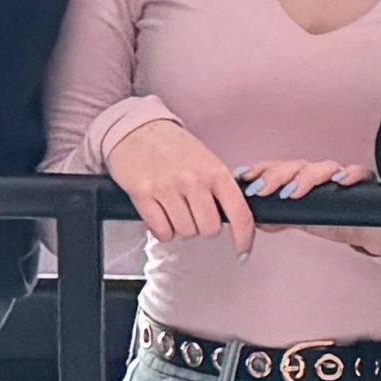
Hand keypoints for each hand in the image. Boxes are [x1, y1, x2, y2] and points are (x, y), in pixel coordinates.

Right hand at [105, 117, 257, 252]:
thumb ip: (220, 188)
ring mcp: (167, 187)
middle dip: (202, 227)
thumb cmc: (173, 147)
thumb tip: (234, 219)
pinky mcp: (142, 193)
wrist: (136, 128)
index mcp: (215, 171)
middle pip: (209, 229)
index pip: (240, 214)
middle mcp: (194, 180)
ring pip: (185, 232)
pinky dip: (162, 230)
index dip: (244, 238)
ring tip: (173, 207)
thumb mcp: (206, 160)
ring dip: (180, 227)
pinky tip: (160, 214)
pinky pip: (161, 231)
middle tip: (192, 212)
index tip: (243, 252)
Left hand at [234, 157, 380, 257]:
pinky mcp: (366, 184)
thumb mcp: (304, 221)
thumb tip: (255, 220)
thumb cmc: (337, 221)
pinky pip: (361, 173)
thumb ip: (281, 219)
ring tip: (291, 193)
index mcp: (304, 179)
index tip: (242, 177)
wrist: (372, 233)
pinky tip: (339, 181)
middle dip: (275, 176)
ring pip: (324, 167)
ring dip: (305, 178)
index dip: (261, 170)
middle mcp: (321, 174)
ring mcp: (343, 177)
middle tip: (259, 190)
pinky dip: (351, 174)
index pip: (280, 168)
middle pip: (297, 166)